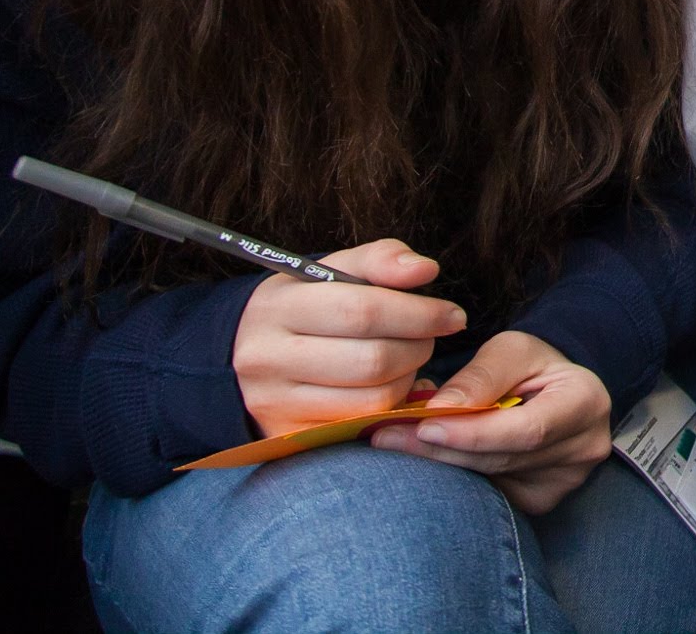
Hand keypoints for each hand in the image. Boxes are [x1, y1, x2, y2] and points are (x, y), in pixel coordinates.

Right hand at [231, 239, 465, 438]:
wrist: (243, 352)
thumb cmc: (304, 304)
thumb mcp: (333, 270)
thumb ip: (380, 260)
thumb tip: (425, 271)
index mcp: (278, 308)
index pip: (364, 311)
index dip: (419, 314)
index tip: (453, 315)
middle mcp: (268, 358)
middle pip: (373, 360)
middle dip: (419, 347)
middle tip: (432, 337)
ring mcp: (275, 403)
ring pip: (373, 399)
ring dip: (408, 377)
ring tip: (409, 357)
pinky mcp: (289, 434)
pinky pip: (361, 425)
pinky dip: (390, 406)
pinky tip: (392, 385)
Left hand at [368, 331, 612, 513]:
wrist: (554, 388)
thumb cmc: (531, 363)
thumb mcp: (511, 349)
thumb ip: (480, 376)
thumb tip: (440, 408)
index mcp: (585, 402)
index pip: (526, 429)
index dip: (473, 433)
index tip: (423, 426)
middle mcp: (583, 448)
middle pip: (502, 460)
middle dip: (441, 450)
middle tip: (385, 438)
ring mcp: (565, 482)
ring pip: (490, 483)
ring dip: (440, 466)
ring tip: (396, 444)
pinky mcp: (541, 501)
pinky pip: (490, 496)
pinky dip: (456, 479)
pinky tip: (430, 460)